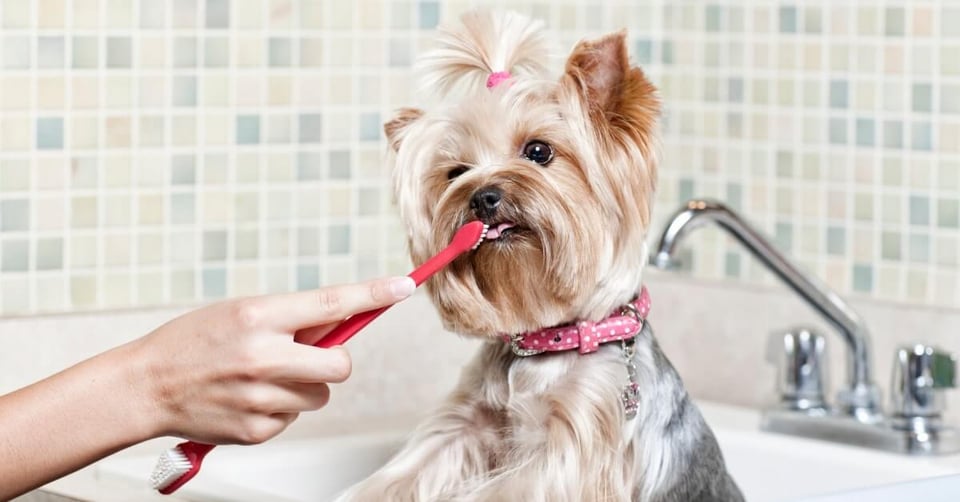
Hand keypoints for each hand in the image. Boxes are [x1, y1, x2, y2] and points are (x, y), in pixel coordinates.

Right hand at [131, 276, 415, 444]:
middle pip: (340, 365)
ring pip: (320, 394)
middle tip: (311, 356)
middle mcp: (263, 357)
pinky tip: (247, 398)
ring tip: (262, 377)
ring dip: (303, 386)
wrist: (146, 386)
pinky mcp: (256, 430)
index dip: (373, 295)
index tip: (403, 286)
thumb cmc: (195, 342)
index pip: (330, 303)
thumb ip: (291, 319)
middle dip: (335, 362)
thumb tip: (342, 323)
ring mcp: (260, 397)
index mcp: (258, 317)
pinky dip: (280, 408)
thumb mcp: (241, 313)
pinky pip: (294, 417)